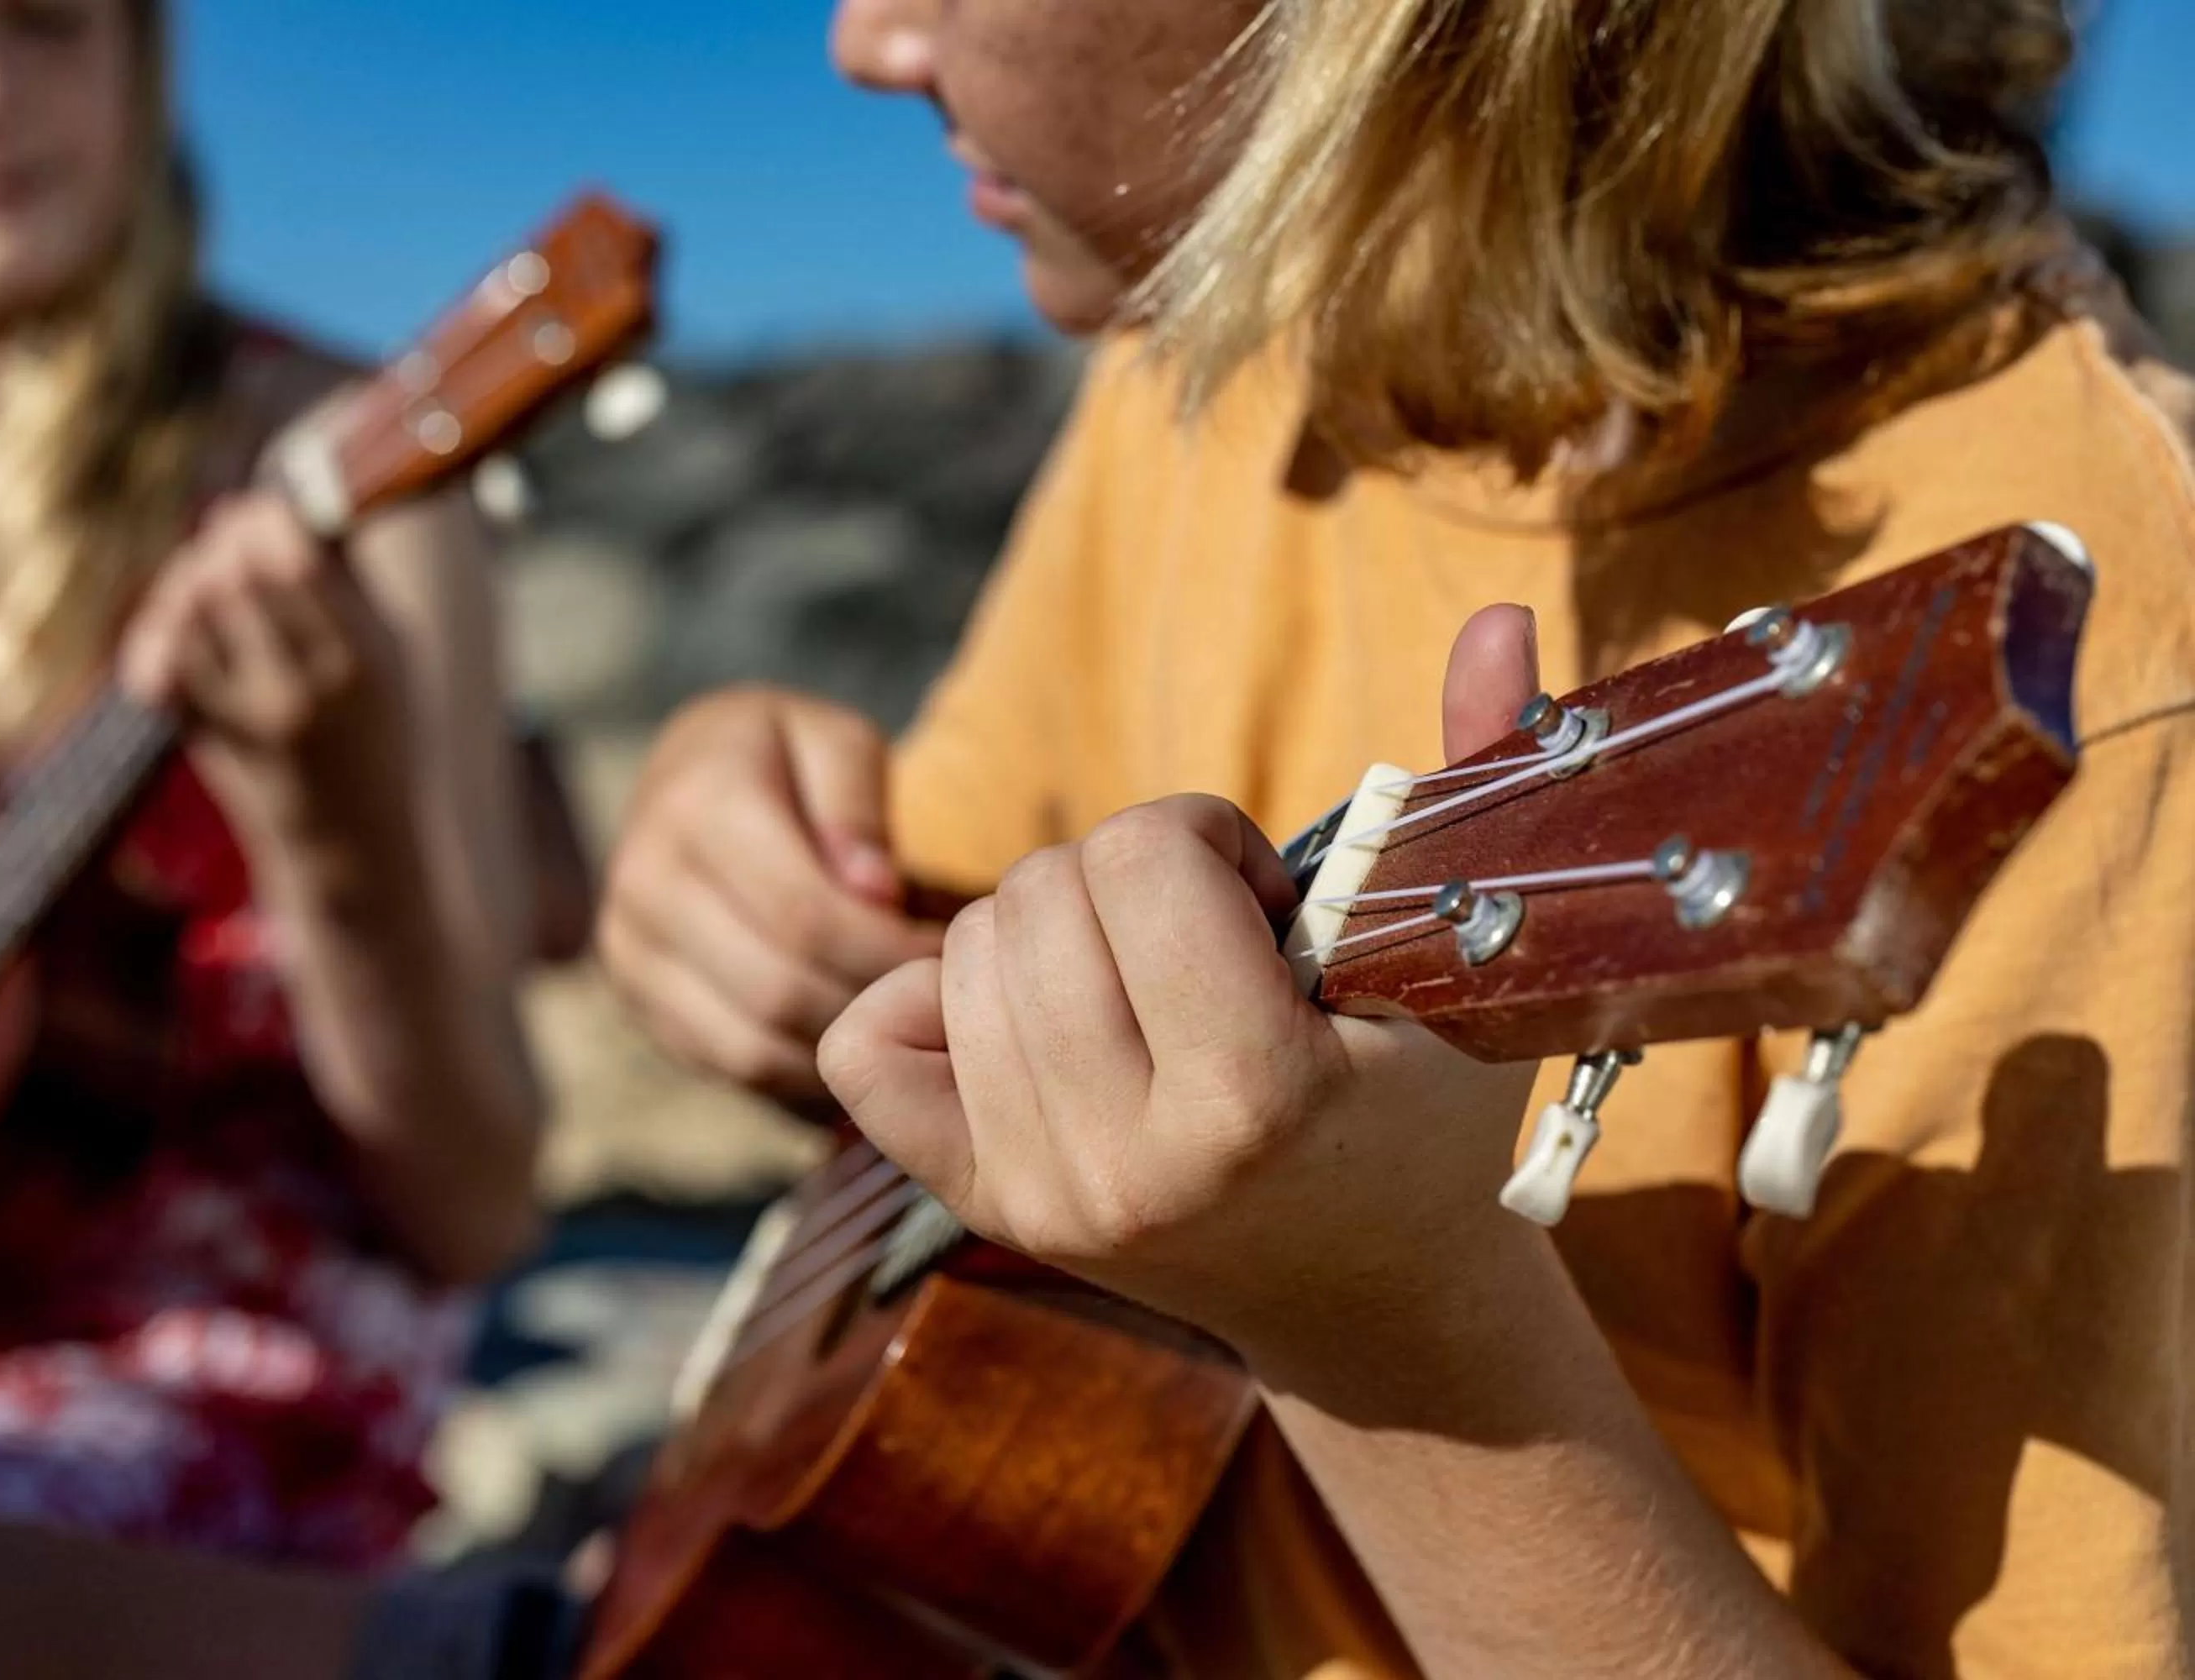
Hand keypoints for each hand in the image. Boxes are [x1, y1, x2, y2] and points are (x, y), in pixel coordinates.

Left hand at [118, 492, 409, 845]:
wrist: (351, 846)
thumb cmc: (377, 731)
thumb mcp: (392, 654)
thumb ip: (348, 580)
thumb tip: (297, 493)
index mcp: (361, 658)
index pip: (292, 559)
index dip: (264, 517)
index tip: (264, 512)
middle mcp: (300, 690)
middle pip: (228, 576)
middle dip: (220, 542)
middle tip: (228, 540)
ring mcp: (244, 719)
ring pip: (183, 612)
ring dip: (187, 581)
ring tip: (206, 582)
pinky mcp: (201, 740)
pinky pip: (154, 662)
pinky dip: (160, 631)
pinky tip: (182, 630)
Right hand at [598, 686, 946, 1098]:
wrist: (692, 772)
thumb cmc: (784, 755)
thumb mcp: (834, 739)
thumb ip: (857, 805)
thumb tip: (875, 895)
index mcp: (698, 806)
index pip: (804, 916)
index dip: (888, 950)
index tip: (945, 956)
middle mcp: (644, 881)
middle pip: (778, 990)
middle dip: (871, 1005)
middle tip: (931, 999)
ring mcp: (629, 949)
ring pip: (751, 1046)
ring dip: (839, 1049)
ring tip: (897, 1020)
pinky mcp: (636, 998)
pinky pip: (729, 1067)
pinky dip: (801, 1073)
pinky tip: (849, 1037)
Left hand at [819, 607, 1548, 1354]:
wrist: (1375, 1297)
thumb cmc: (1423, 1112)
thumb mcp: (1465, 959)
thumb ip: (1466, 786)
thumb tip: (1496, 613)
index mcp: (1252, 1098)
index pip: (1143, 856)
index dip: (1209, 842)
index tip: (1265, 907)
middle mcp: (1125, 1163)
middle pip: (1038, 893)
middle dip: (1127, 881)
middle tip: (1204, 948)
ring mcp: (1040, 1196)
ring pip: (961, 949)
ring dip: (1047, 930)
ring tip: (1142, 983)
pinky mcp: (984, 1209)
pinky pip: (866, 1046)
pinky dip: (928, 999)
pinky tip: (1028, 1014)